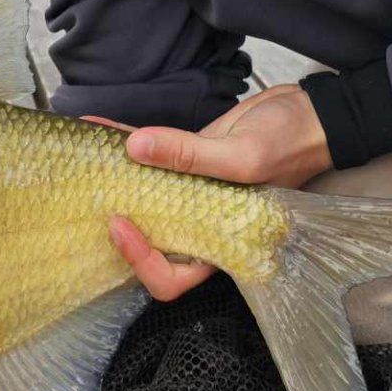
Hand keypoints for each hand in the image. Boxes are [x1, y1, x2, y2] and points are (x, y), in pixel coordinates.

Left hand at [85, 85, 332, 302]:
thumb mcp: (244, 155)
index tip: (119, 222)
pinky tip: (101, 126)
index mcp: (219, 242)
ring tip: (82, 155)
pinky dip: (125, 144)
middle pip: (147, 242)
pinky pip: (149, 159)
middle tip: (89, 196)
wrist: (310, 113)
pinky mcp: (186, 160)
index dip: (140, 261)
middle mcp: (199, 224)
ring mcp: (190, 193)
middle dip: (114, 224)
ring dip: (112, 178)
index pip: (171, 277)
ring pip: (141, 197)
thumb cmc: (292, 144)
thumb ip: (191, 156)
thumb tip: (136, 147)